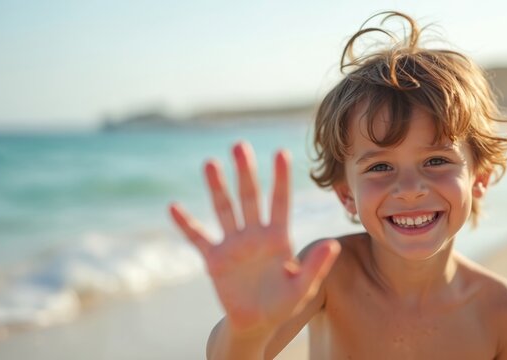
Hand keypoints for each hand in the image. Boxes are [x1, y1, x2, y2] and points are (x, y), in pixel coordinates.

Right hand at [169, 142, 339, 335]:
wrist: (255, 325)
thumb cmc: (282, 305)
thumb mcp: (302, 288)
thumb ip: (316, 266)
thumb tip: (333, 244)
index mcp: (278, 238)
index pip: (280, 202)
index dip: (280, 178)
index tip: (281, 152)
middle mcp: (255, 234)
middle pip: (249, 197)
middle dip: (245, 172)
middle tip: (240, 145)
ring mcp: (233, 244)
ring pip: (224, 209)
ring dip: (217, 187)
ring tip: (210, 163)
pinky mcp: (215, 259)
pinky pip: (198, 237)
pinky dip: (186, 224)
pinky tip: (173, 207)